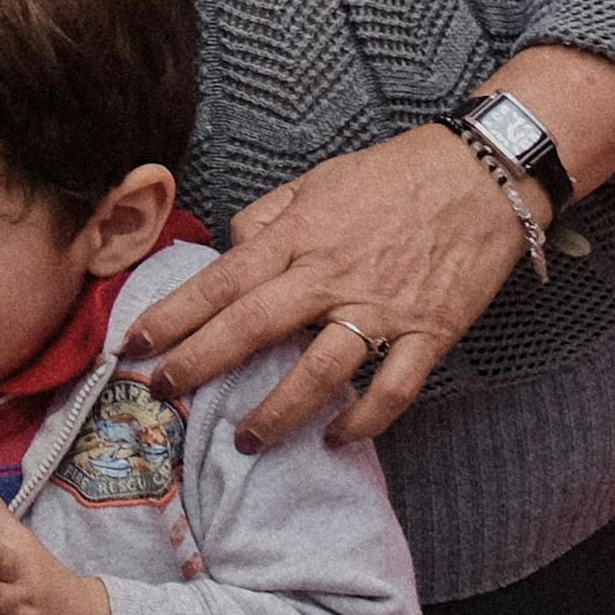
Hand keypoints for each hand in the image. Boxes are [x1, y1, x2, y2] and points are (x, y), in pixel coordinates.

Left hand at [121, 123, 527, 448]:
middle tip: (162, 393)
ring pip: (319, 370)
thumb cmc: (394, 174)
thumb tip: (232, 247)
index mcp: (298, 235)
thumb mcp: (316, 179)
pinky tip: (336, 437)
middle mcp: (329, 274)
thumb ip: (268, 215)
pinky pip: (393, 387)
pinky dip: (365, 419)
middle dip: (200, 363)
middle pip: (251, 326)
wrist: (481, 174)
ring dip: (278, 410)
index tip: (132, 344)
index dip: (172, 315)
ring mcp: (380, 307)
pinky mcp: (428, 331)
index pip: (220, 281)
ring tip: (246, 440)